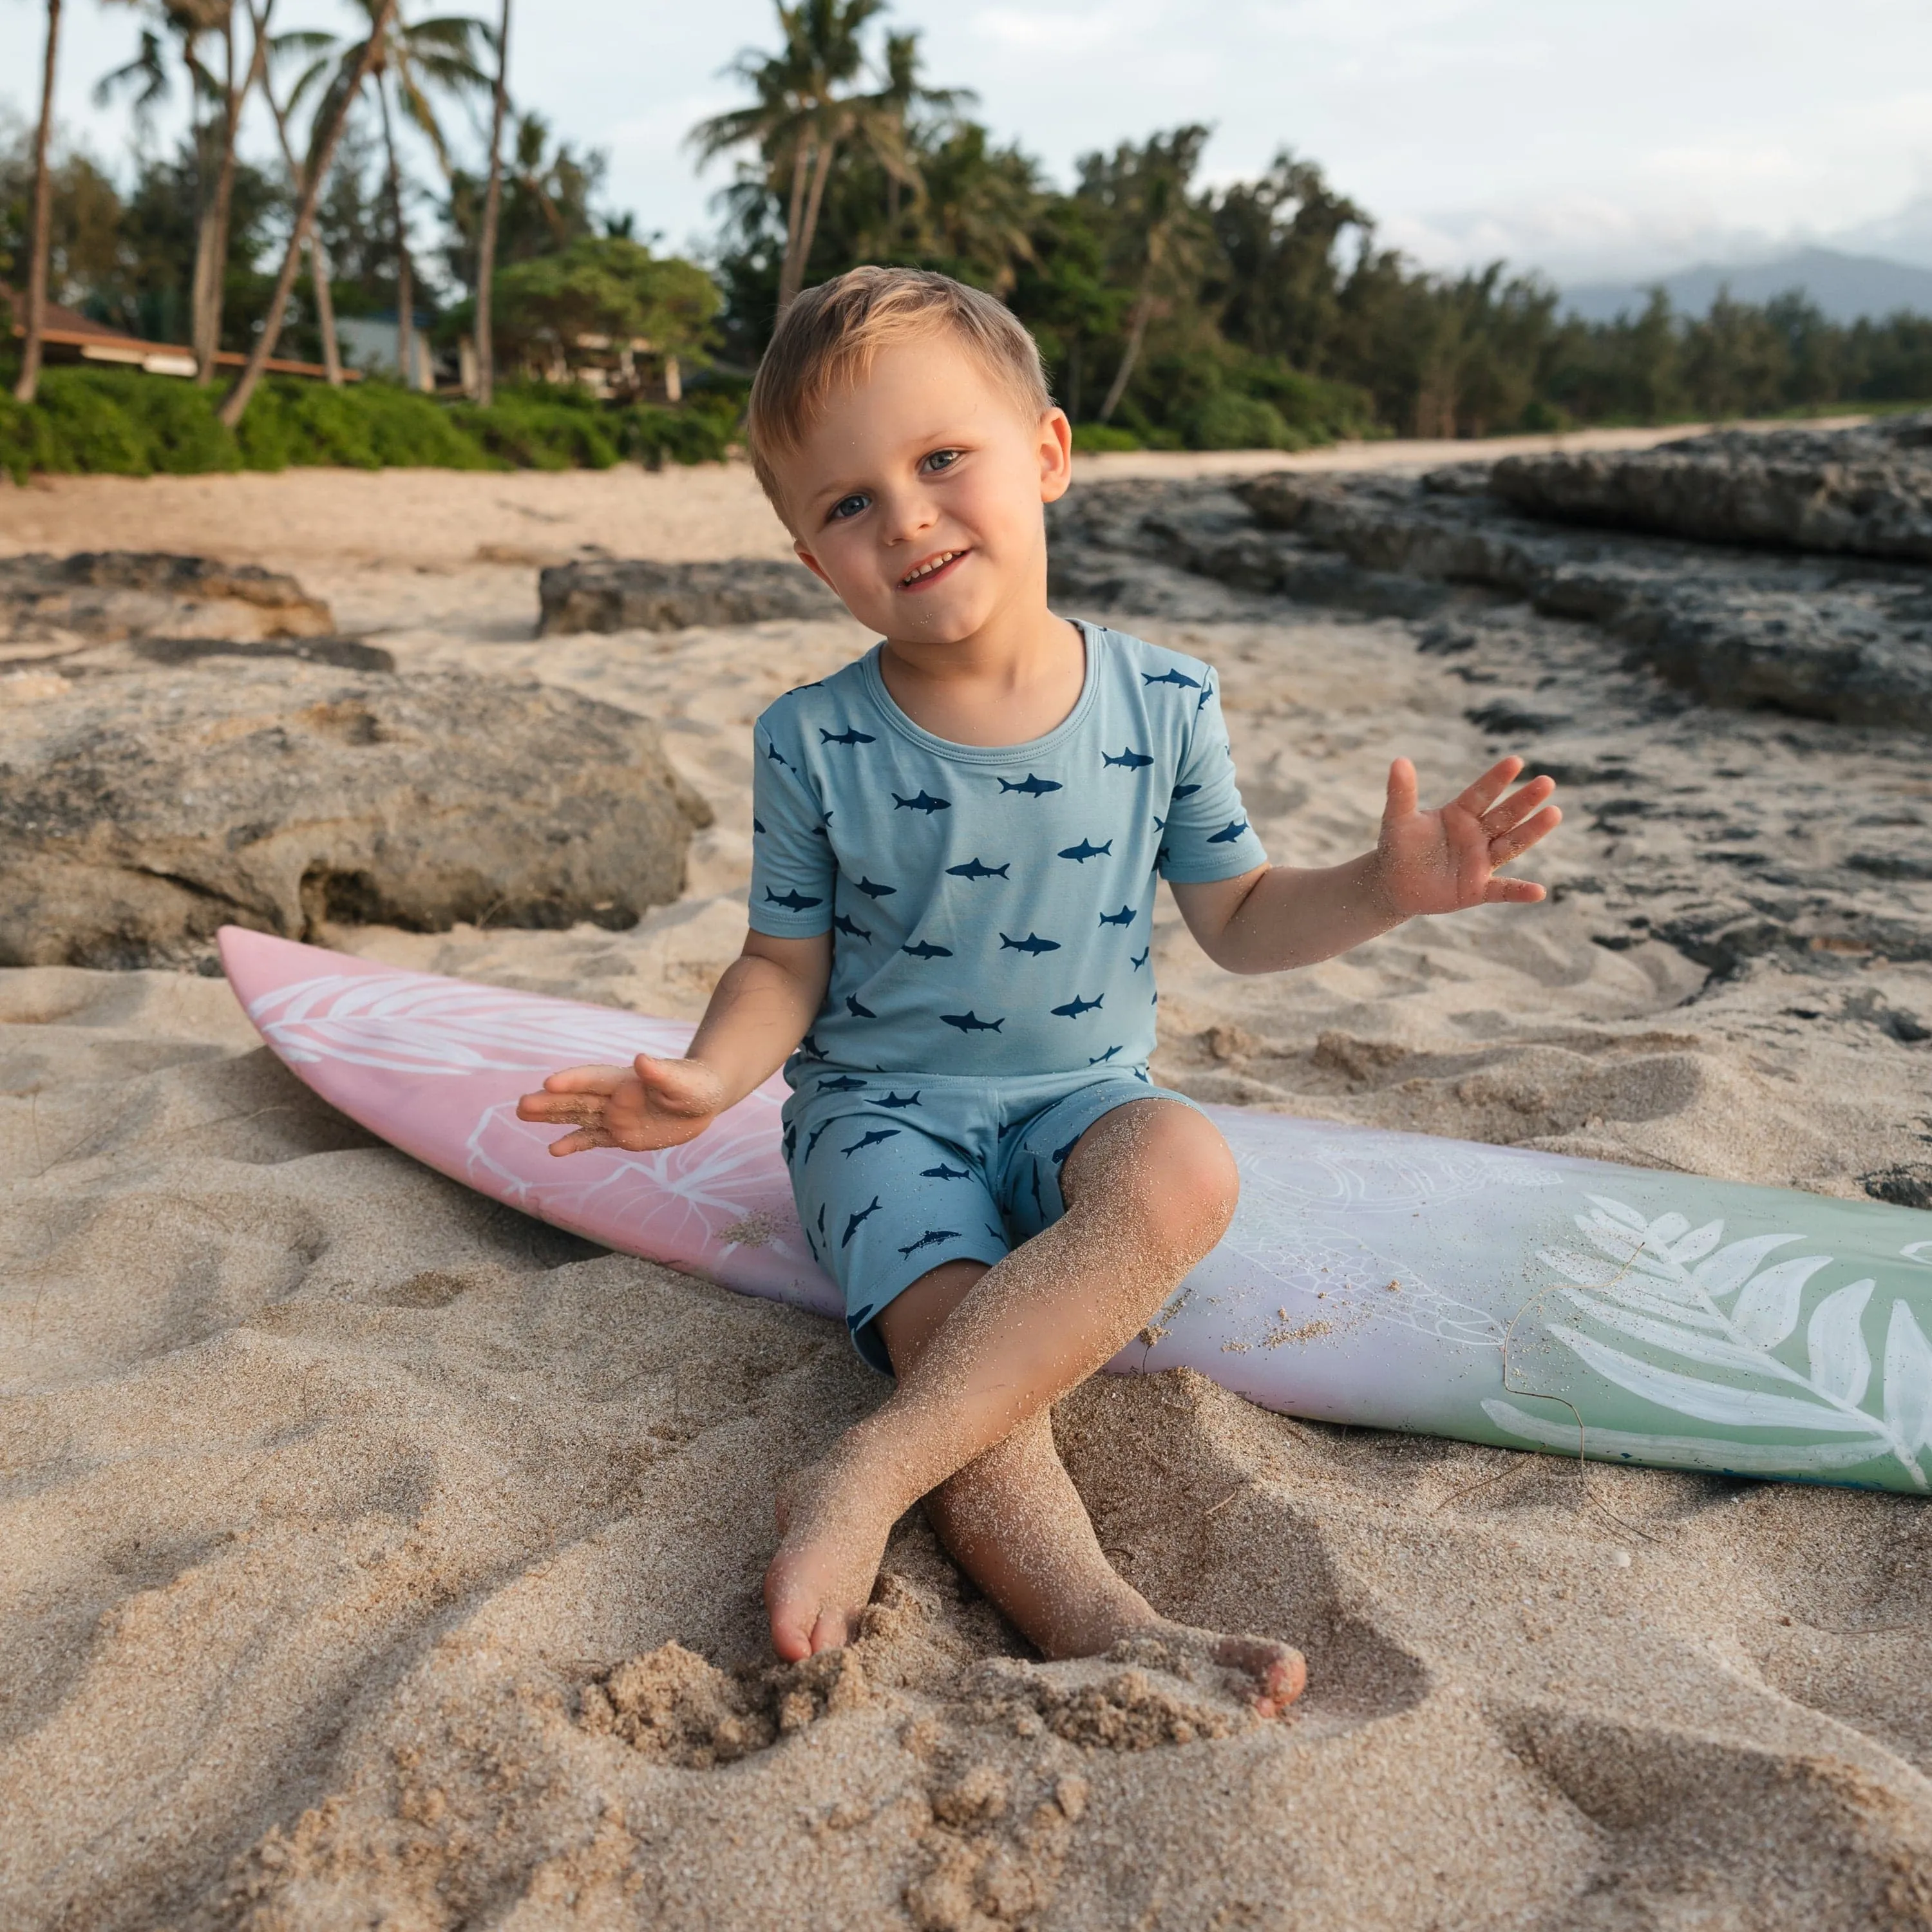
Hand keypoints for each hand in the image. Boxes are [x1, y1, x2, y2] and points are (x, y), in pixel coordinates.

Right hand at [515, 1054, 729, 1155]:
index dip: (573, 1080)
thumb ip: (660, 1073)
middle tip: (521, 1105)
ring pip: (577, 1116)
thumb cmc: (695, 1085)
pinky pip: (593, 1139)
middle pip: (576, 1098)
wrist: (703, 1102)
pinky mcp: (621, 1135)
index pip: (594, 1079)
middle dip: (549, 1101)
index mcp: (626, 1081)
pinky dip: (573, 1143)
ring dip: (551, 1116)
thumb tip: (641, 1059)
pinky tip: (553, 1149)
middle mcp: (614, 1097)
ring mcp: (615, 1116)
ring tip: (522, 1114)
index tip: (549, 1082)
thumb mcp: (682, 1081)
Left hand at [1372, 754, 1559, 916]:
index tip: (1515, 761)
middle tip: (1547, 782)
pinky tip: (1538, 892)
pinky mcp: (1477, 889)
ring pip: (1511, 845)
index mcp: (1459, 814)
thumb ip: (1402, 792)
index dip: (1496, 779)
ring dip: (1532, 832)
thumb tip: (1399, 760)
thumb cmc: (1399, 847)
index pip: (1481, 794)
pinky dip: (1519, 892)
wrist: (1393, 884)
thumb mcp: (1398, 820)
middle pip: (1505, 815)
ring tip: (1554, 813)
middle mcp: (1476, 835)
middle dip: (1525, 800)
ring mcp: (1480, 862)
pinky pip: (1502, 891)